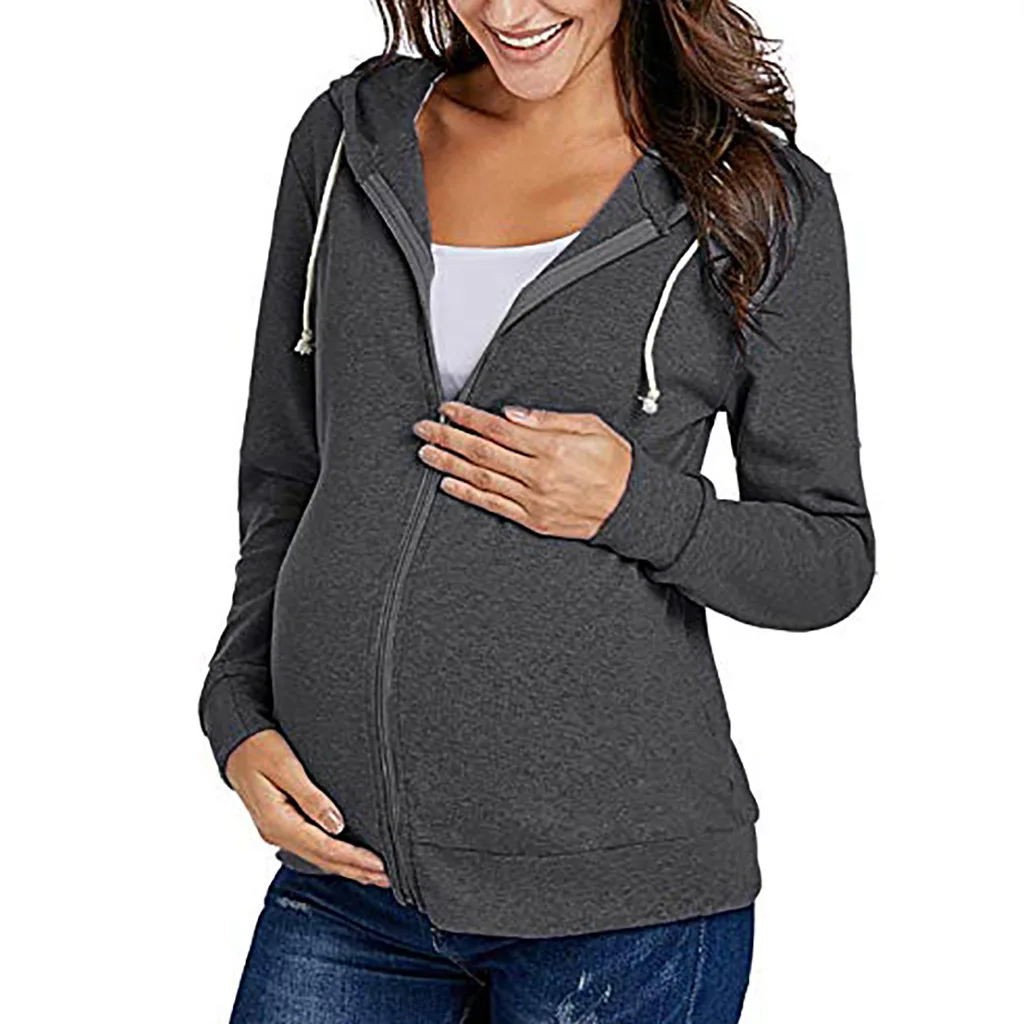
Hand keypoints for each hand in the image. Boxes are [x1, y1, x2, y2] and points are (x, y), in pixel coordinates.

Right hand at [225, 730, 390, 886]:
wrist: (234, 744)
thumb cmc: (258, 748)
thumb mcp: (286, 767)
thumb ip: (311, 797)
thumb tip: (337, 825)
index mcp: (278, 822)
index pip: (324, 848)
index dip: (354, 859)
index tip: (379, 864)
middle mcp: (277, 834)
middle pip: (323, 859)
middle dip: (355, 870)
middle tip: (387, 878)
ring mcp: (277, 832)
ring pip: (317, 857)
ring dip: (346, 867)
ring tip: (374, 875)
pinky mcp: (281, 826)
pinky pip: (311, 848)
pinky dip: (332, 857)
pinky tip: (346, 860)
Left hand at [412, 401, 631, 538]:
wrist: (632, 507)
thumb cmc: (615, 463)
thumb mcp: (590, 427)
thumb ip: (548, 420)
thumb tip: (512, 414)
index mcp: (552, 448)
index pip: (498, 429)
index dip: (468, 418)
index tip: (448, 409)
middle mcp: (538, 476)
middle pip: (481, 453)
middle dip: (448, 438)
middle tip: (424, 428)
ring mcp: (533, 500)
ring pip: (481, 480)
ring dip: (449, 465)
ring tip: (427, 453)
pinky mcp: (532, 519)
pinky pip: (493, 505)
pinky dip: (467, 495)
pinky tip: (448, 485)